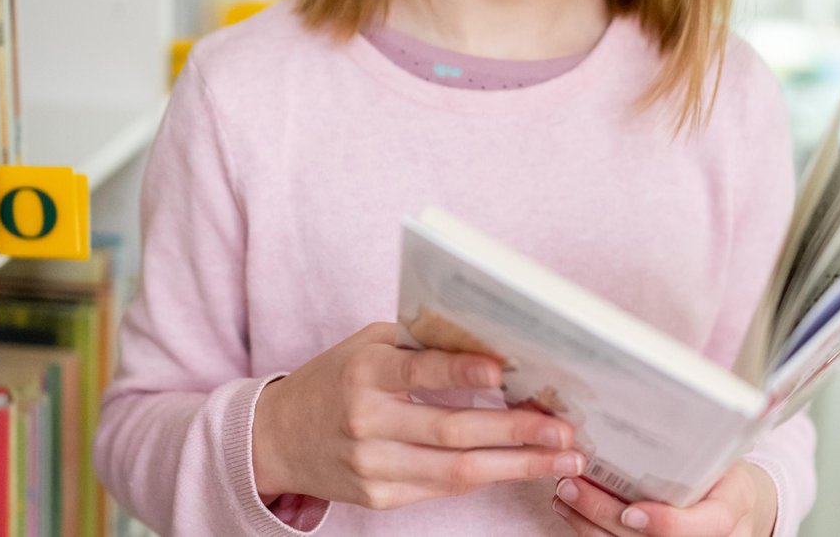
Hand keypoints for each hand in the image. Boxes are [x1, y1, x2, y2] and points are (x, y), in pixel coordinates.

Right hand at [251, 322, 584, 509]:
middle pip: (451, 431)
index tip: (504, 371)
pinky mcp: (381, 498)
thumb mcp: (367, 346)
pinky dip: (487, 476)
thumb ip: (420, 345)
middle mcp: (367, 422)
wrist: (277, 438)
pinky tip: (522, 468)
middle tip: (562, 429)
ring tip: (561, 458)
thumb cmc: (335, 380)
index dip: (462, 371)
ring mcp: (373, 467)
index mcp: (363, 373)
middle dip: (514, 431)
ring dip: (517, 465)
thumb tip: (490, 341)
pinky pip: (443, 488)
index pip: (418, 373)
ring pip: (456, 471)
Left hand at [552, 461, 777, 536]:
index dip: (666, 524)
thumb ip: (700, 440)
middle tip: (572, 485)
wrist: (732, 505)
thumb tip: (665, 394)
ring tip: (564, 492)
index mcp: (727, 512)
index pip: (703, 526)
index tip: (631, 512)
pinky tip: (569, 507)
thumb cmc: (723, 472)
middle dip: (605, 515)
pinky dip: (589, 529)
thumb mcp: (724, 454)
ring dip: (588, 523)